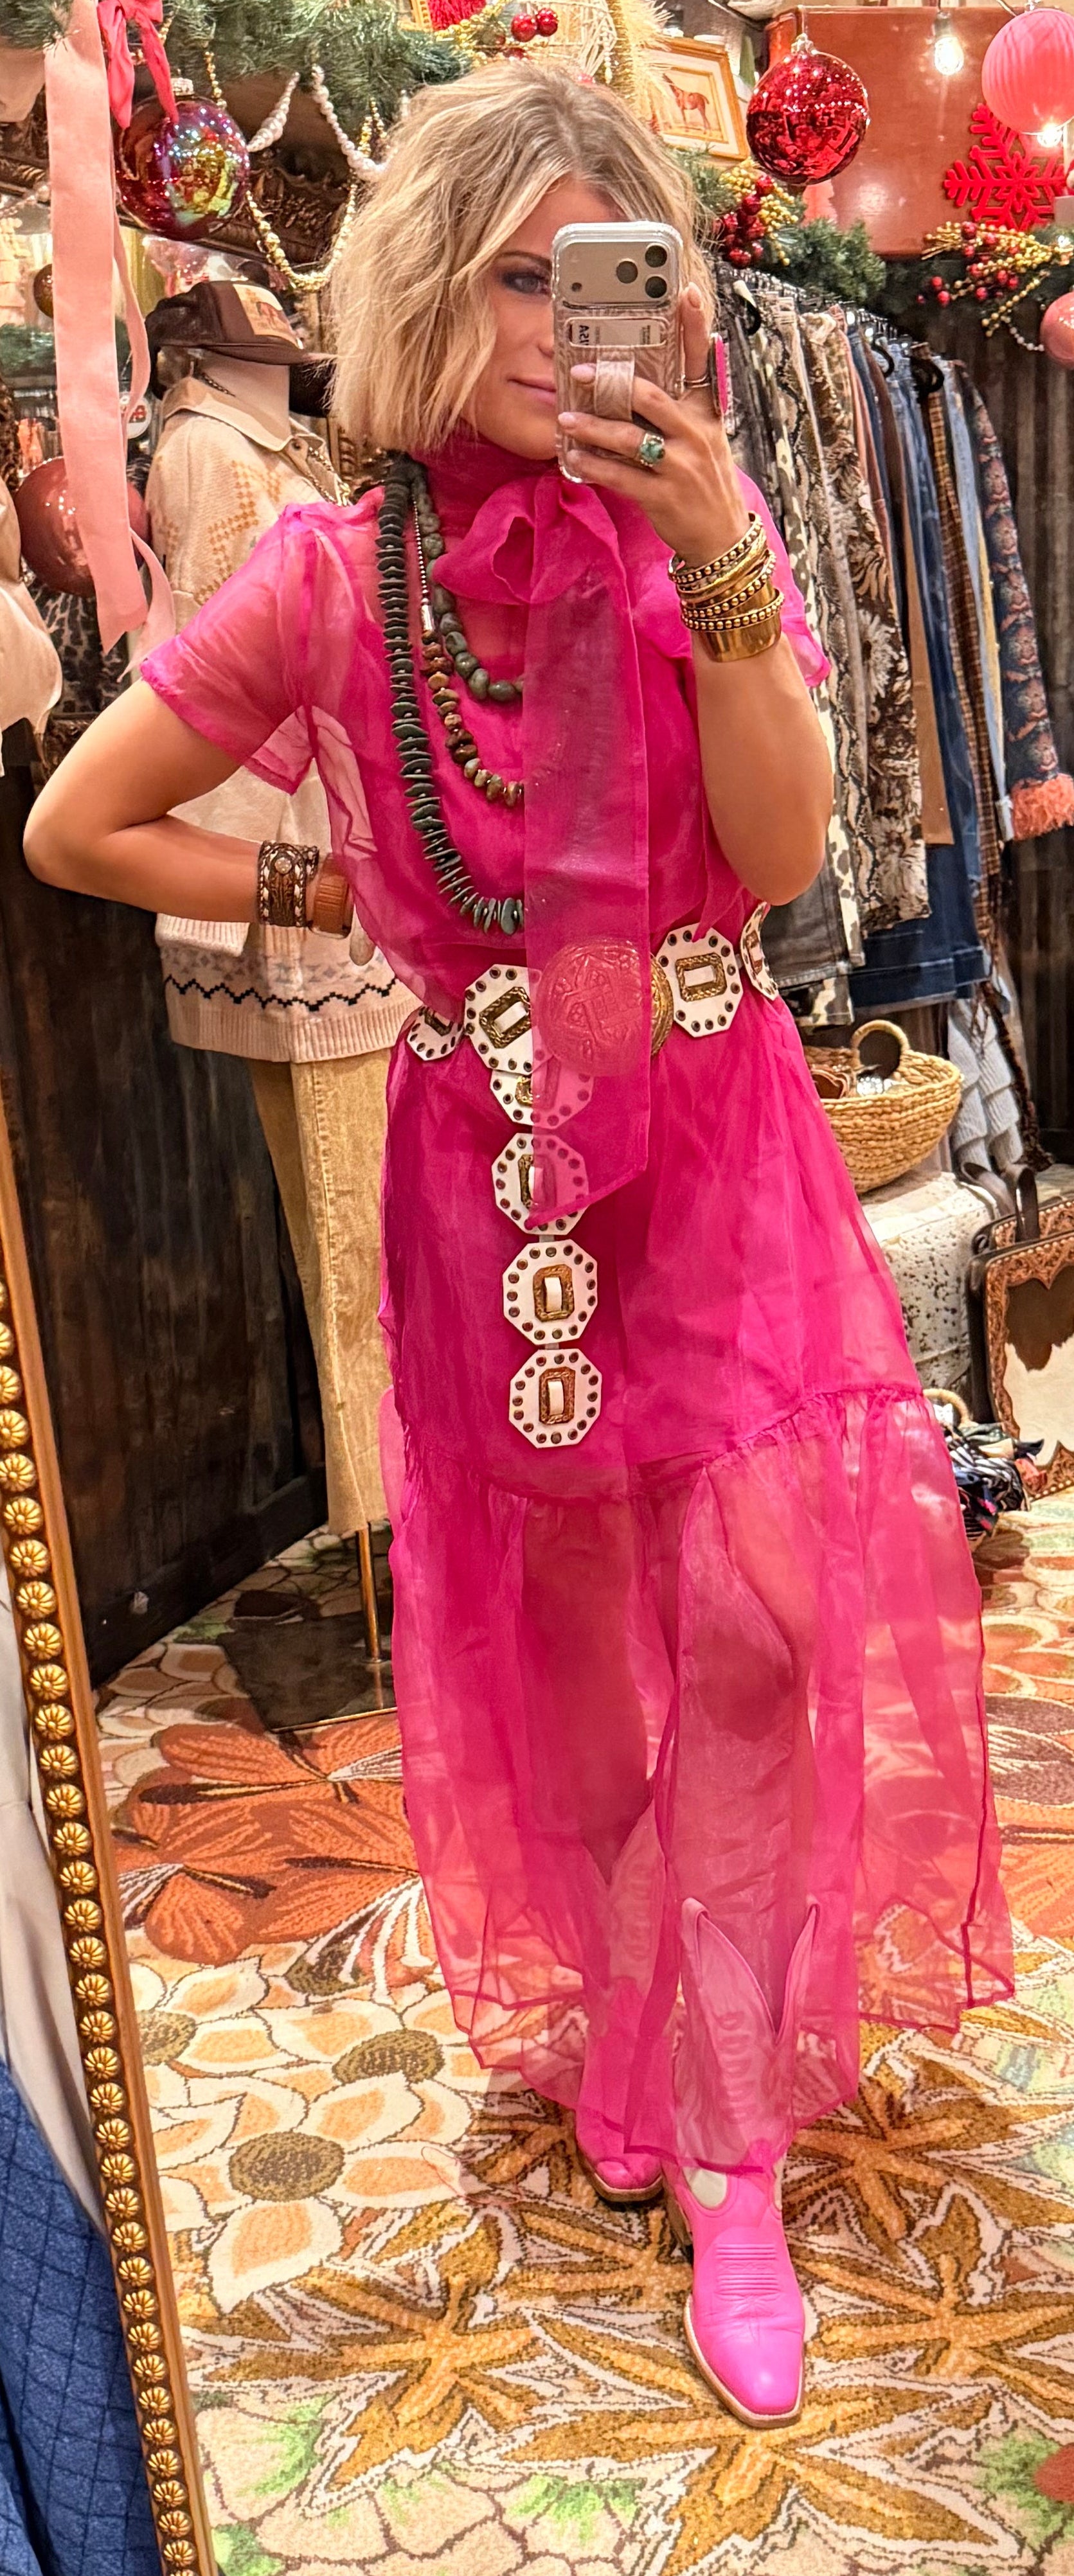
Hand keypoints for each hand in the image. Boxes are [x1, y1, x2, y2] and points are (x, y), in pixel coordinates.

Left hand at [558, 283, 748, 567]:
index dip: (695, 327)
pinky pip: (621, 477)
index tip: (685, 292)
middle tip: (579, 372)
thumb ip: (678, 408)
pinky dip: (594, 466)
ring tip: (565, 421)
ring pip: (630, 438)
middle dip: (612, 383)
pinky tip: (573, 459)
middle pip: (651, 397)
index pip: (703, 362)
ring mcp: (680, 467)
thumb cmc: (702, 481)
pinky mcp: (663, 497)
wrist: (719, 537)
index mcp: (705, 414)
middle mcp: (695, 435)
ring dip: (592, 428)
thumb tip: (638, 380)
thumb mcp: (703, 438)